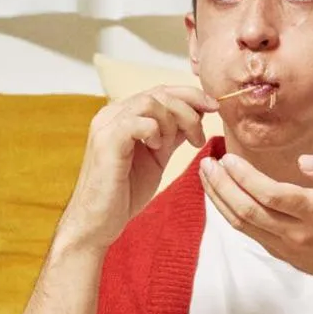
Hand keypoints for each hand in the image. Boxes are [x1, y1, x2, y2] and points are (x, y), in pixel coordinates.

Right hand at [58, 86, 217, 252]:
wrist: (98, 222)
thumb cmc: (125, 193)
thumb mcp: (157, 157)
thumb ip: (172, 135)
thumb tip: (197, 115)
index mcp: (123, 115)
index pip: (160, 91)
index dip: (191, 96)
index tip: (214, 108)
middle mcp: (112, 114)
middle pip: (159, 93)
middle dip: (189, 110)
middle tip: (199, 136)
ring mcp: (107, 125)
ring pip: (151, 103)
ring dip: (175, 122)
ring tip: (180, 146)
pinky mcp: (106, 141)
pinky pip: (140, 122)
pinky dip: (156, 132)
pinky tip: (157, 149)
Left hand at [199, 152, 312, 308]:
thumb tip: (304, 161)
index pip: (273, 195)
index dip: (246, 177)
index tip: (229, 158)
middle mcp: (297, 232)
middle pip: (249, 210)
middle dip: (223, 185)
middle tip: (207, 163)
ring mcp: (285, 246)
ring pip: (242, 223)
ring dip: (219, 199)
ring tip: (206, 175)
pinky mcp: (279, 253)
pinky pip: (247, 232)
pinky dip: (228, 213)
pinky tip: (220, 194)